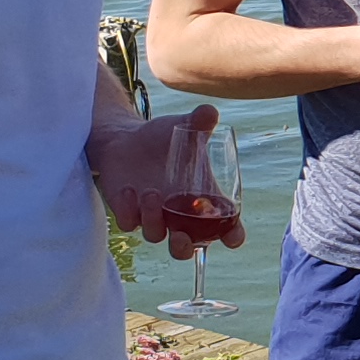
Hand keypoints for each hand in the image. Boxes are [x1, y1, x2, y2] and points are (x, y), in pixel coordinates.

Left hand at [91, 105, 245, 256]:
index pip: (224, 227)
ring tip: (150, 193)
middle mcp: (178, 215)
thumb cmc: (161, 137)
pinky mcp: (127, 213)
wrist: (125, 137)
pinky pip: (129, 224)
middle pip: (188, 248)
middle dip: (186, 248)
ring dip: (154, 220)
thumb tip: (209, 112)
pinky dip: (129, 212)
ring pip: (156, 236)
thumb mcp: (182, 128)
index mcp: (201, 199)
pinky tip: (128, 191)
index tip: (233, 237)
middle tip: (182, 236)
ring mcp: (152, 217)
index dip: (232, 236)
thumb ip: (199, 122)